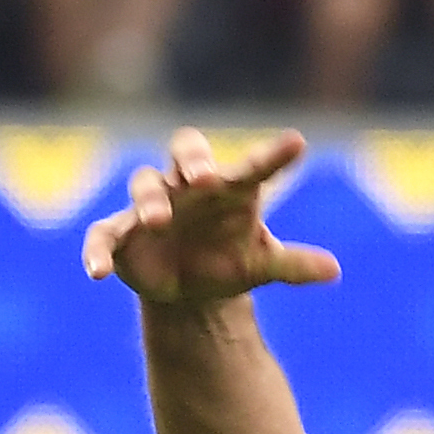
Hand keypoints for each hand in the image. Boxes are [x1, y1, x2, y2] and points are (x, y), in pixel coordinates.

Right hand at [84, 128, 341, 307]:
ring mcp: (151, 206)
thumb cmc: (227, 260)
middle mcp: (188, 187)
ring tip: (158, 221)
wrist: (188, 288)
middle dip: (192, 158)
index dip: (273, 156)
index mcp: (229, 187)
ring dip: (149, 199)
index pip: (252, 166)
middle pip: (185, 150)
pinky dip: (98, 251)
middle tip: (204, 177)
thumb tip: (335, 270)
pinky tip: (98, 273)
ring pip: (143, 184)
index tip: (297, 145)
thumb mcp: (260, 264)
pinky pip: (103, 236)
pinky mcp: (121, 235)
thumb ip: (293, 264)